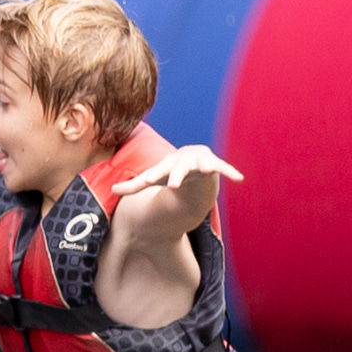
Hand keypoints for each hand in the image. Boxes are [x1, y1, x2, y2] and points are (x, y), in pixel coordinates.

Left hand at [103, 144, 245, 203]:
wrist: (193, 162)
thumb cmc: (170, 172)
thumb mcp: (154, 178)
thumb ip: (134, 186)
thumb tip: (112, 191)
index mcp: (167, 164)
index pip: (158, 171)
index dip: (153, 176)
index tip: (146, 182)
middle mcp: (183, 160)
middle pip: (179, 168)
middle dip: (176, 175)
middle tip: (172, 185)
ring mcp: (200, 161)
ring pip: (203, 164)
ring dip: (206, 166)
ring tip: (208, 170)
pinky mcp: (215, 165)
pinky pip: (224, 168)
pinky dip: (230, 172)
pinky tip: (240, 179)